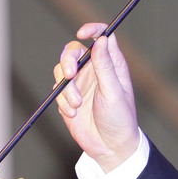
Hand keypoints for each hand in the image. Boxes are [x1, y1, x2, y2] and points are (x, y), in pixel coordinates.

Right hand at [54, 24, 139, 170]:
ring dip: (66, 88)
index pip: (102, 36)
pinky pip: (57, 90)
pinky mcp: (68, 97)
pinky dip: (62, 101)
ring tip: (76, 105)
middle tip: (70, 75)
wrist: (109, 148)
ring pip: (62, 70)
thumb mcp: (113, 92)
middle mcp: (95, 70)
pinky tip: (73, 113)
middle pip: (73, 50)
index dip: (92, 29)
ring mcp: (80, 83)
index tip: (82, 33)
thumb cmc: (120, 120)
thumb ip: (105, 66)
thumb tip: (101, 39)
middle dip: (68, 61)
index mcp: (111, 64)